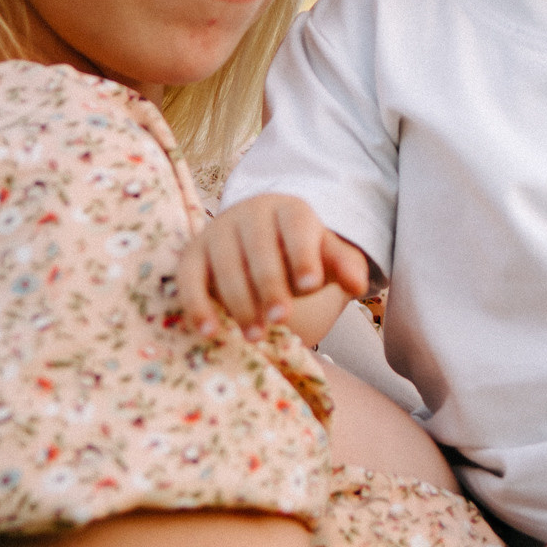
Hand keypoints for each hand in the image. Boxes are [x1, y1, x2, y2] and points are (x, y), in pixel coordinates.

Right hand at [176, 195, 370, 332]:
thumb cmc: (295, 255)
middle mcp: (250, 214)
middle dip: (270, 286)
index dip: (303, 255)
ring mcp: (217, 232)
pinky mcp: (192, 254)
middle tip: (280, 319)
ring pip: (226, 265)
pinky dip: (197, 304)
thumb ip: (344, 265)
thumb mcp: (324, 256)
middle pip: (259, 249)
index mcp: (289, 210)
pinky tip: (210, 331)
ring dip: (239, 303)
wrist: (253, 241)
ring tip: (255, 336)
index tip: (311, 286)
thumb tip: (357, 284)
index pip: (297, 227)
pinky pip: (189, 278)